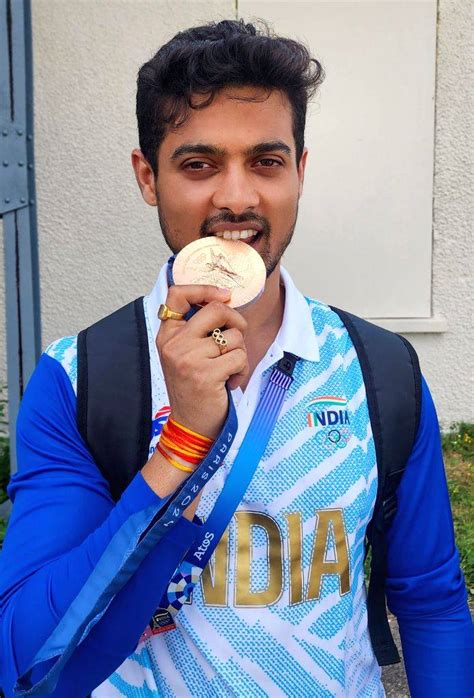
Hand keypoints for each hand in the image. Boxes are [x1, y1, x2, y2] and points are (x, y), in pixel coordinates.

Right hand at [156, 285, 248, 439]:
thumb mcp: (185, 353)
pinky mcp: (205, 374)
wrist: (191, 424)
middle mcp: (174, 343)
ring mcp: (188, 358)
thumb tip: (224, 299)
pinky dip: (241, 370)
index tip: (224, 295)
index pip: (177, 293)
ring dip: (239, 354)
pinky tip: (229, 381)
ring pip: (233, 336)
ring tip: (227, 370)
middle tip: (236, 337)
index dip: (204, 288)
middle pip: (216, 309)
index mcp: (167, 334)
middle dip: (236, 321)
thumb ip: (197, 328)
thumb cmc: (194, 386)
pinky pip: (239, 357)